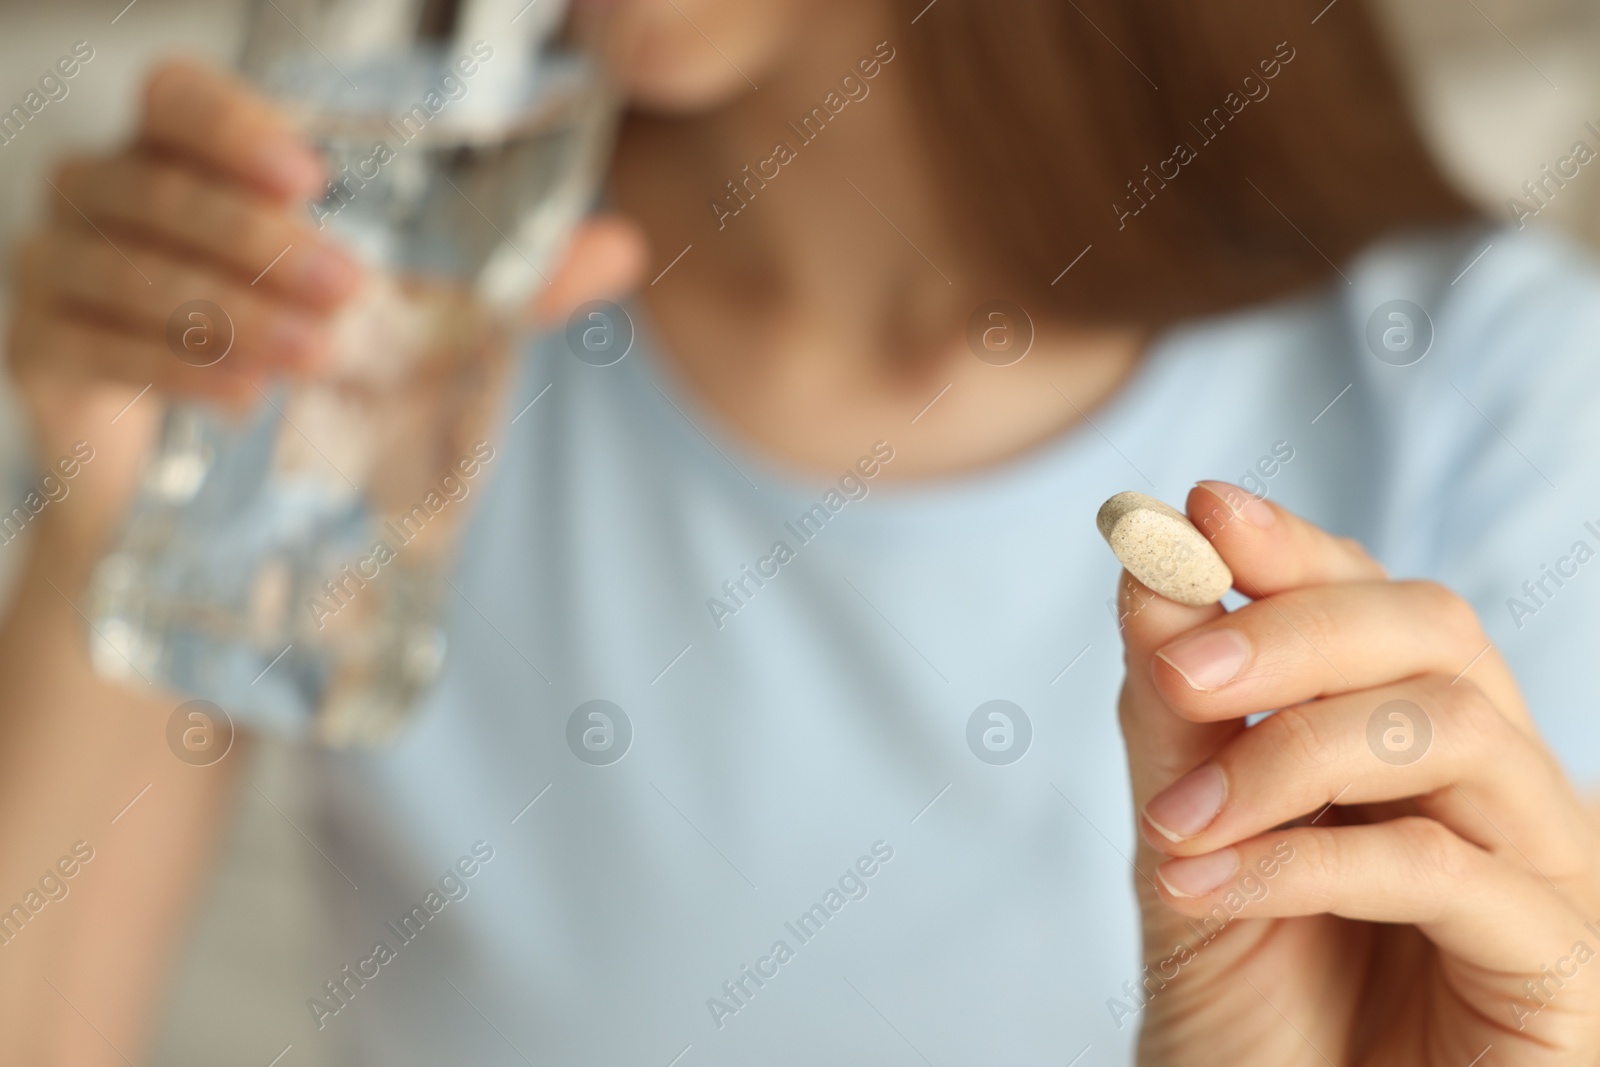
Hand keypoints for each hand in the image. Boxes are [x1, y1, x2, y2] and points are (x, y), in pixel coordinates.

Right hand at [5, 58, 643, 557]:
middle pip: (150, 181)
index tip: (307, 172)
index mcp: (194, 162)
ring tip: (311, 358)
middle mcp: (112, 198)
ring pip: (119, 263)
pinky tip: (238, 397)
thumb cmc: (318, 370)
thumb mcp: (423, 320)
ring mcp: (61, 271)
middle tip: (346, 292)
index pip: (178, 99)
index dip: (230, 121)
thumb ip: (514, 282)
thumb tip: (622, 247)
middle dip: (252, 235)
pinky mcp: (42, 354)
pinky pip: (85, 345)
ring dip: (221, 306)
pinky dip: (167, 365)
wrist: (219, 489)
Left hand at [1116, 482, 1599, 1064]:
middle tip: (1174, 669)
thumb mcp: (1184, 843)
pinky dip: (1307, 862)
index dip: (1297, 548)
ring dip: (1285, 755)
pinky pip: (1443, 866)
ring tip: (1171, 822)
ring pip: (1447, 728)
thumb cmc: (1245, 1011)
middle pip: (1433, 632)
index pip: (1375, 603)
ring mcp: (1537, 867)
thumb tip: (1146, 567)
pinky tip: (1204, 884)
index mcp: (1408, 744)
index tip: (1198, 514)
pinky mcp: (1554, 962)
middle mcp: (1490, 785)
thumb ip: (1175, 714)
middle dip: (1293, 629)